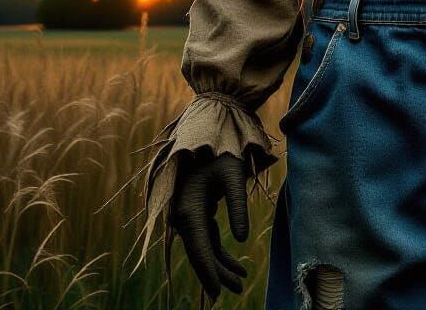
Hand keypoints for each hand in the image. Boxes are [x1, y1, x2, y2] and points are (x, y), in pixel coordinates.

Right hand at [169, 151, 249, 299]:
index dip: (208, 272)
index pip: (198, 248)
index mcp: (189, 208)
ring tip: (241, 281)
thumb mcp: (234, 175)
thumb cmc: (222, 151)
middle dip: (217, 273)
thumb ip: (238, 206)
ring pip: (204, 247)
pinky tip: (235, 264)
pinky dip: (219, 251)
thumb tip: (242, 240)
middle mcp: (184, 215)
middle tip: (236, 290)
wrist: (208, 133)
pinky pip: (206, 238)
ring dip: (220, 265)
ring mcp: (189, 214)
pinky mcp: (196, 212)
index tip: (218, 293)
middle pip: (200, 252)